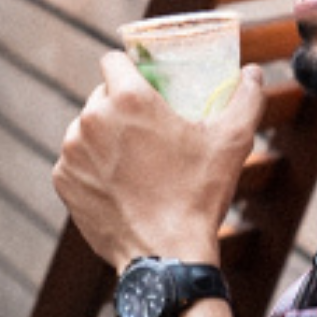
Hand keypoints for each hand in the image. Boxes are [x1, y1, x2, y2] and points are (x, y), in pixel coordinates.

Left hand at [53, 52, 264, 268]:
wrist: (165, 256)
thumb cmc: (199, 194)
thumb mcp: (233, 142)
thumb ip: (246, 99)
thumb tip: (253, 72)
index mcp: (128, 98)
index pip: (113, 60)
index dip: (128, 68)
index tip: (144, 82)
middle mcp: (91, 118)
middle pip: (101, 96)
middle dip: (120, 105)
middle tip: (147, 127)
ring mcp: (72, 151)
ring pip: (85, 129)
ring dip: (103, 136)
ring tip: (133, 158)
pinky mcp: (63, 180)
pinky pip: (76, 161)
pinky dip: (91, 166)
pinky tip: (116, 182)